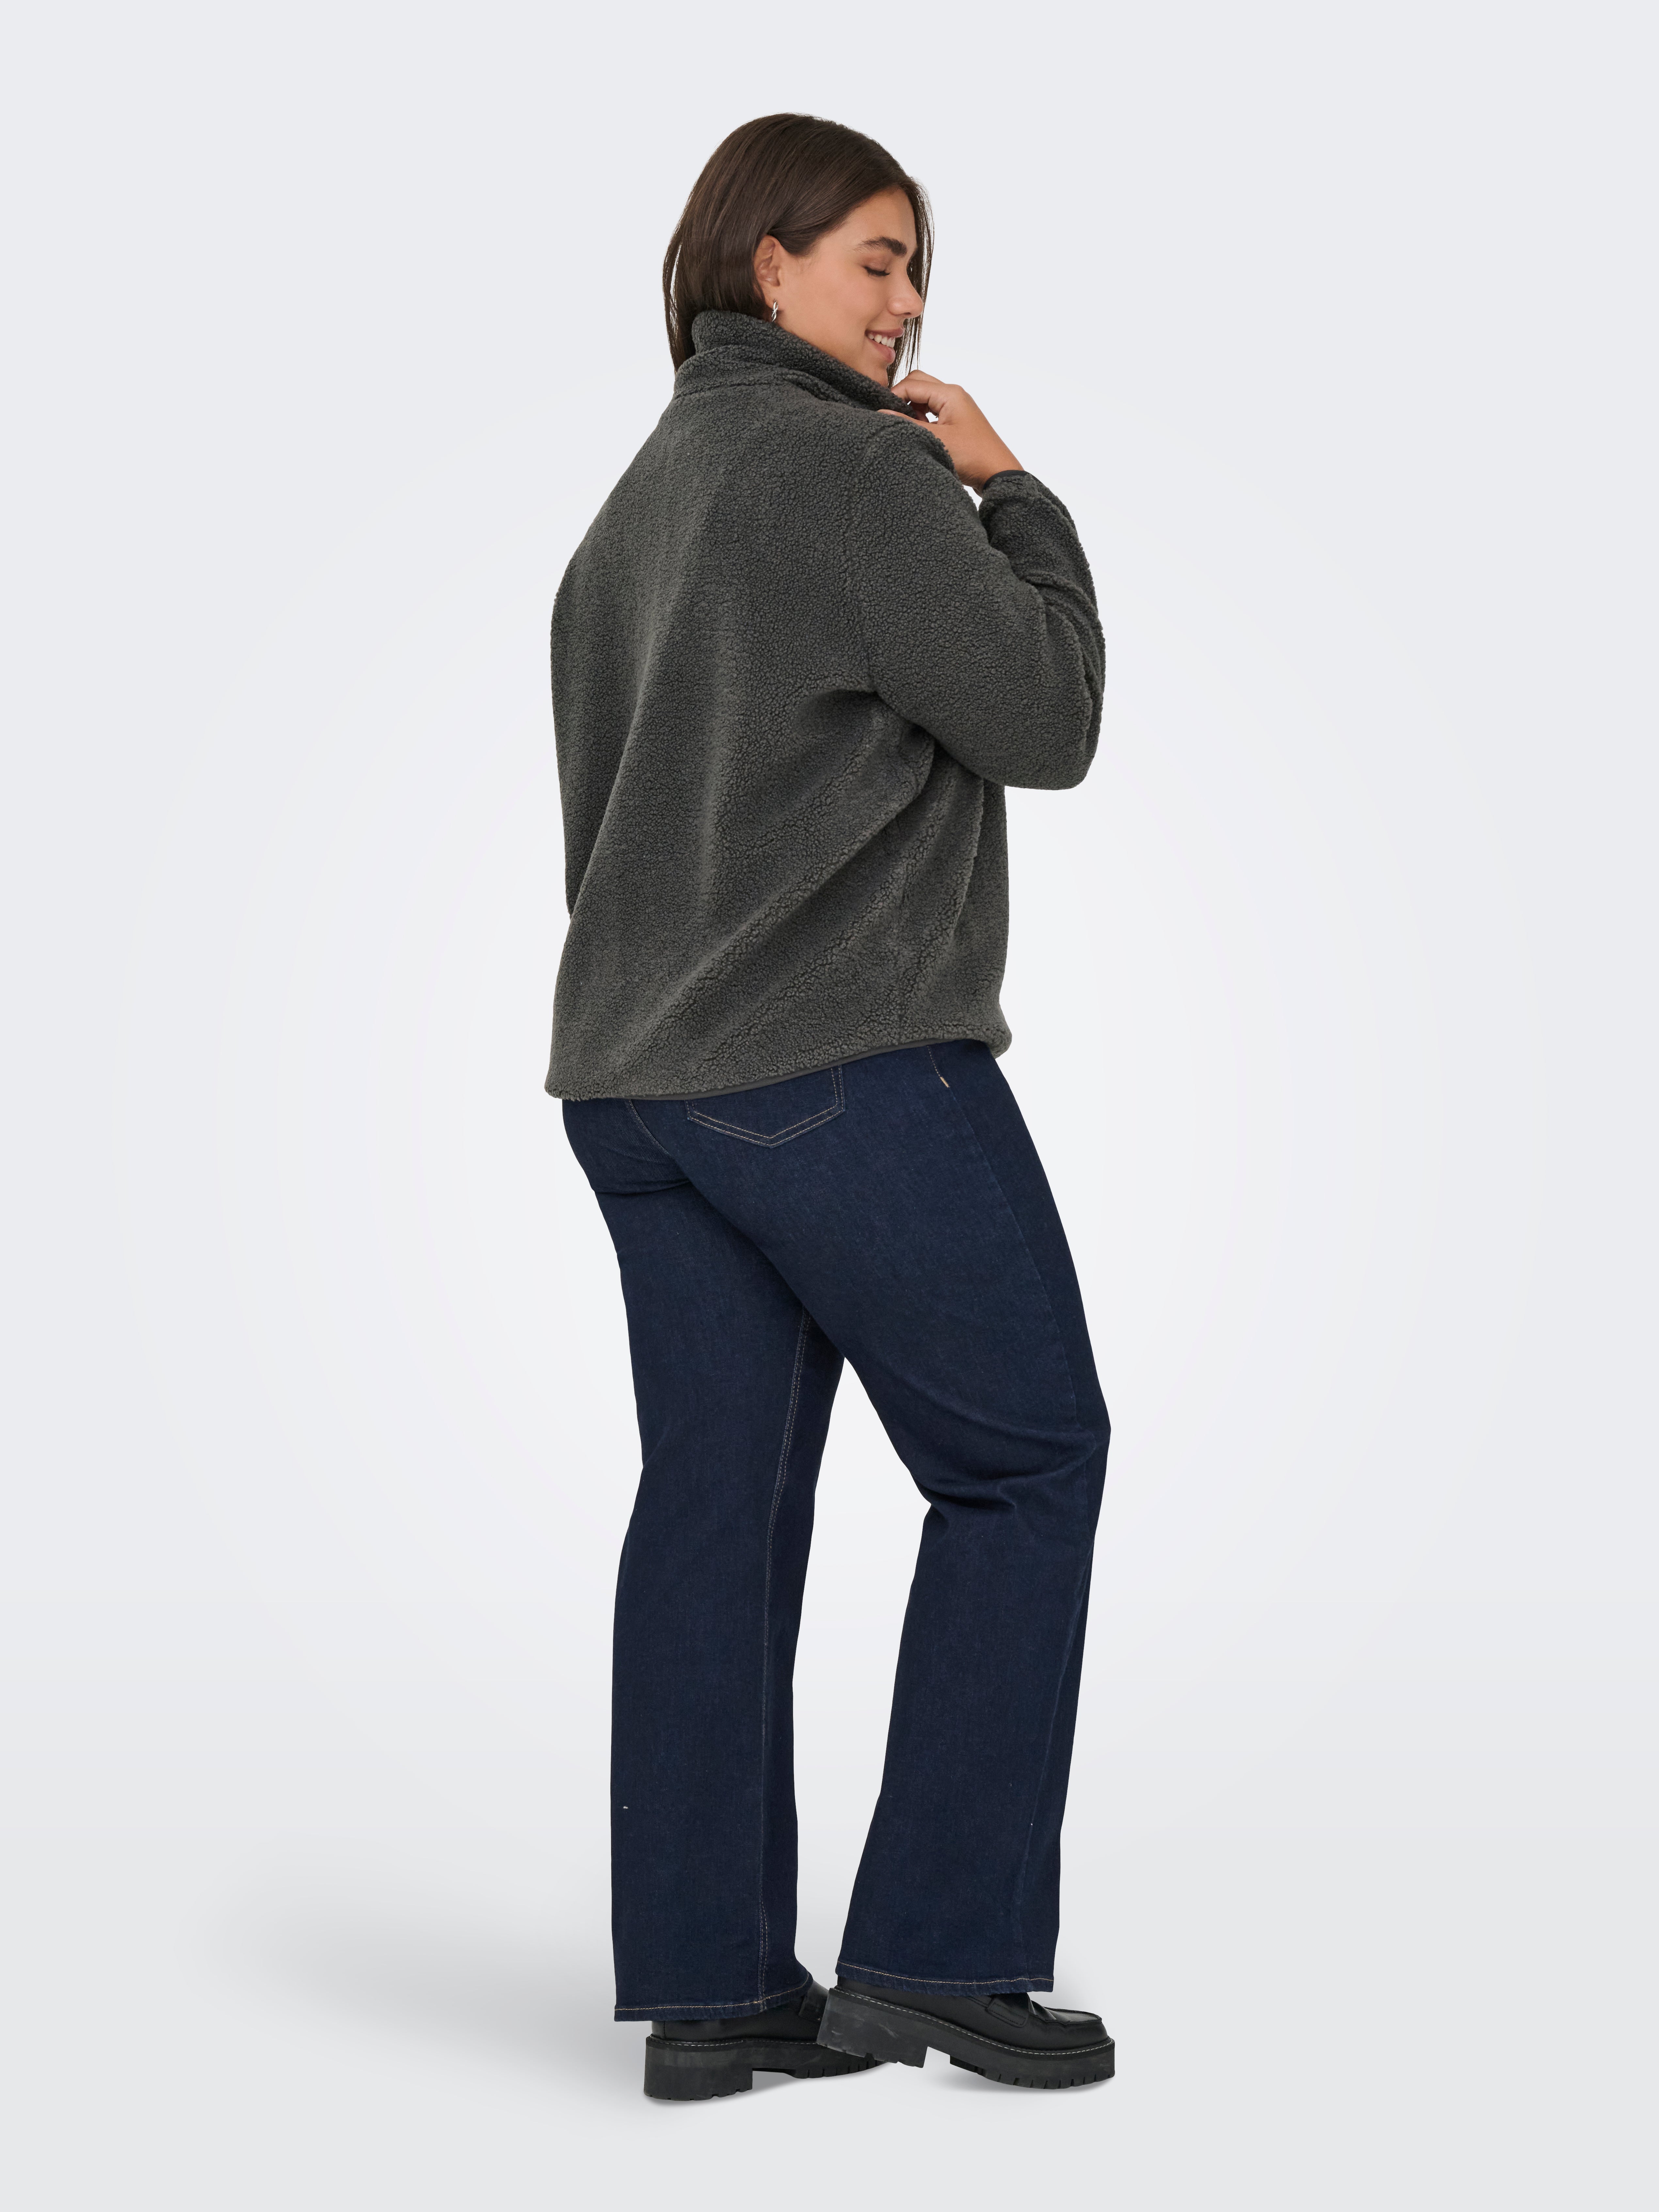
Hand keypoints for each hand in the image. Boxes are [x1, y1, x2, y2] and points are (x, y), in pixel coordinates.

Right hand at [880, 371, 1022, 491]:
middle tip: (893, 418)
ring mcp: (956, 406)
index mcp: (950, 393)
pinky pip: (933, 410)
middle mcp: (954, 394)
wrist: (998, 473)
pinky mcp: (957, 419)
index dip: (893, 396)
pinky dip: (922, 418)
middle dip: (902, 397)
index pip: (912, 384)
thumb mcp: (935, 439)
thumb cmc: (973, 456)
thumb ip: (907, 424)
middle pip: (918, 383)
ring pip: (925, 397)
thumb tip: (882, 413)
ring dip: (912, 409)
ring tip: (909, 429)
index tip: (882, 414)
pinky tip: (921, 434)